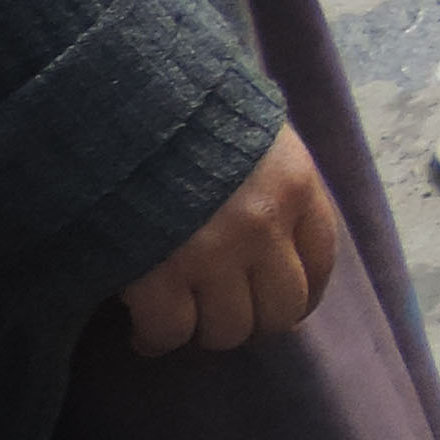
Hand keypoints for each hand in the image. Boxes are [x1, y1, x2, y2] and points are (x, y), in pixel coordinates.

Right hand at [119, 129, 342, 355]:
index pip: (320, 262)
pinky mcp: (159, 275)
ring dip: (204, 331)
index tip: (275, 303)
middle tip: (223, 315)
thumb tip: (272, 236)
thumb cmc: (185, 111)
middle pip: (280, 310)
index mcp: (296, 184)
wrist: (118, 101)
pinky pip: (170, 332)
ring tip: (181, 317)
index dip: (301, 294)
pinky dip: (156, 339)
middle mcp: (265, 223)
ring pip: (227, 330)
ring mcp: (214, 252)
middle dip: (253, 321)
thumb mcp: (248, 133)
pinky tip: (143, 330)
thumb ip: (268, 180)